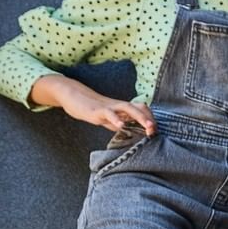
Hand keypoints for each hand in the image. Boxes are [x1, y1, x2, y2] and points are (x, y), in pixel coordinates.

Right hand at [30, 75, 155, 134]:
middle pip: (139, 107)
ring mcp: (108, 106)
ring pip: (128, 108)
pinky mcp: (96, 110)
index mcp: (122, 108)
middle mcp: (118, 106)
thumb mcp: (107, 119)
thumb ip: (118, 125)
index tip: (155, 131)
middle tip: (156, 130)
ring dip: (140, 117)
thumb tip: (129, 133)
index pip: (142, 110)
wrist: (72, 95)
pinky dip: (116, 119)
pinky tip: (121, 126)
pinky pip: (108, 113)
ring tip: (148, 127)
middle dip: (149, 118)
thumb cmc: (90, 108)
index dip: (150, 119)